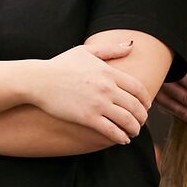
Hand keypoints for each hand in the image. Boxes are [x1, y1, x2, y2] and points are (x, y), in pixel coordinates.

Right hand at [26, 42, 150, 145]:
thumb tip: (130, 46)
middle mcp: (107, 88)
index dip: (146, 99)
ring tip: (133, 132)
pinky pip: (111, 131)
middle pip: (136, 106)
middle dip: (142, 116)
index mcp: (108, 72)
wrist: (39, 80)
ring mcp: (98, 104)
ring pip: (127, 120)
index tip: (146, 106)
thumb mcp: (86, 51)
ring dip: (134, 128)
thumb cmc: (60, 65)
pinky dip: (121, 137)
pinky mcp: (87, 118)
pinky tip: (123, 140)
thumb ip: (110, 49)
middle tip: (142, 121)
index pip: (138, 88)